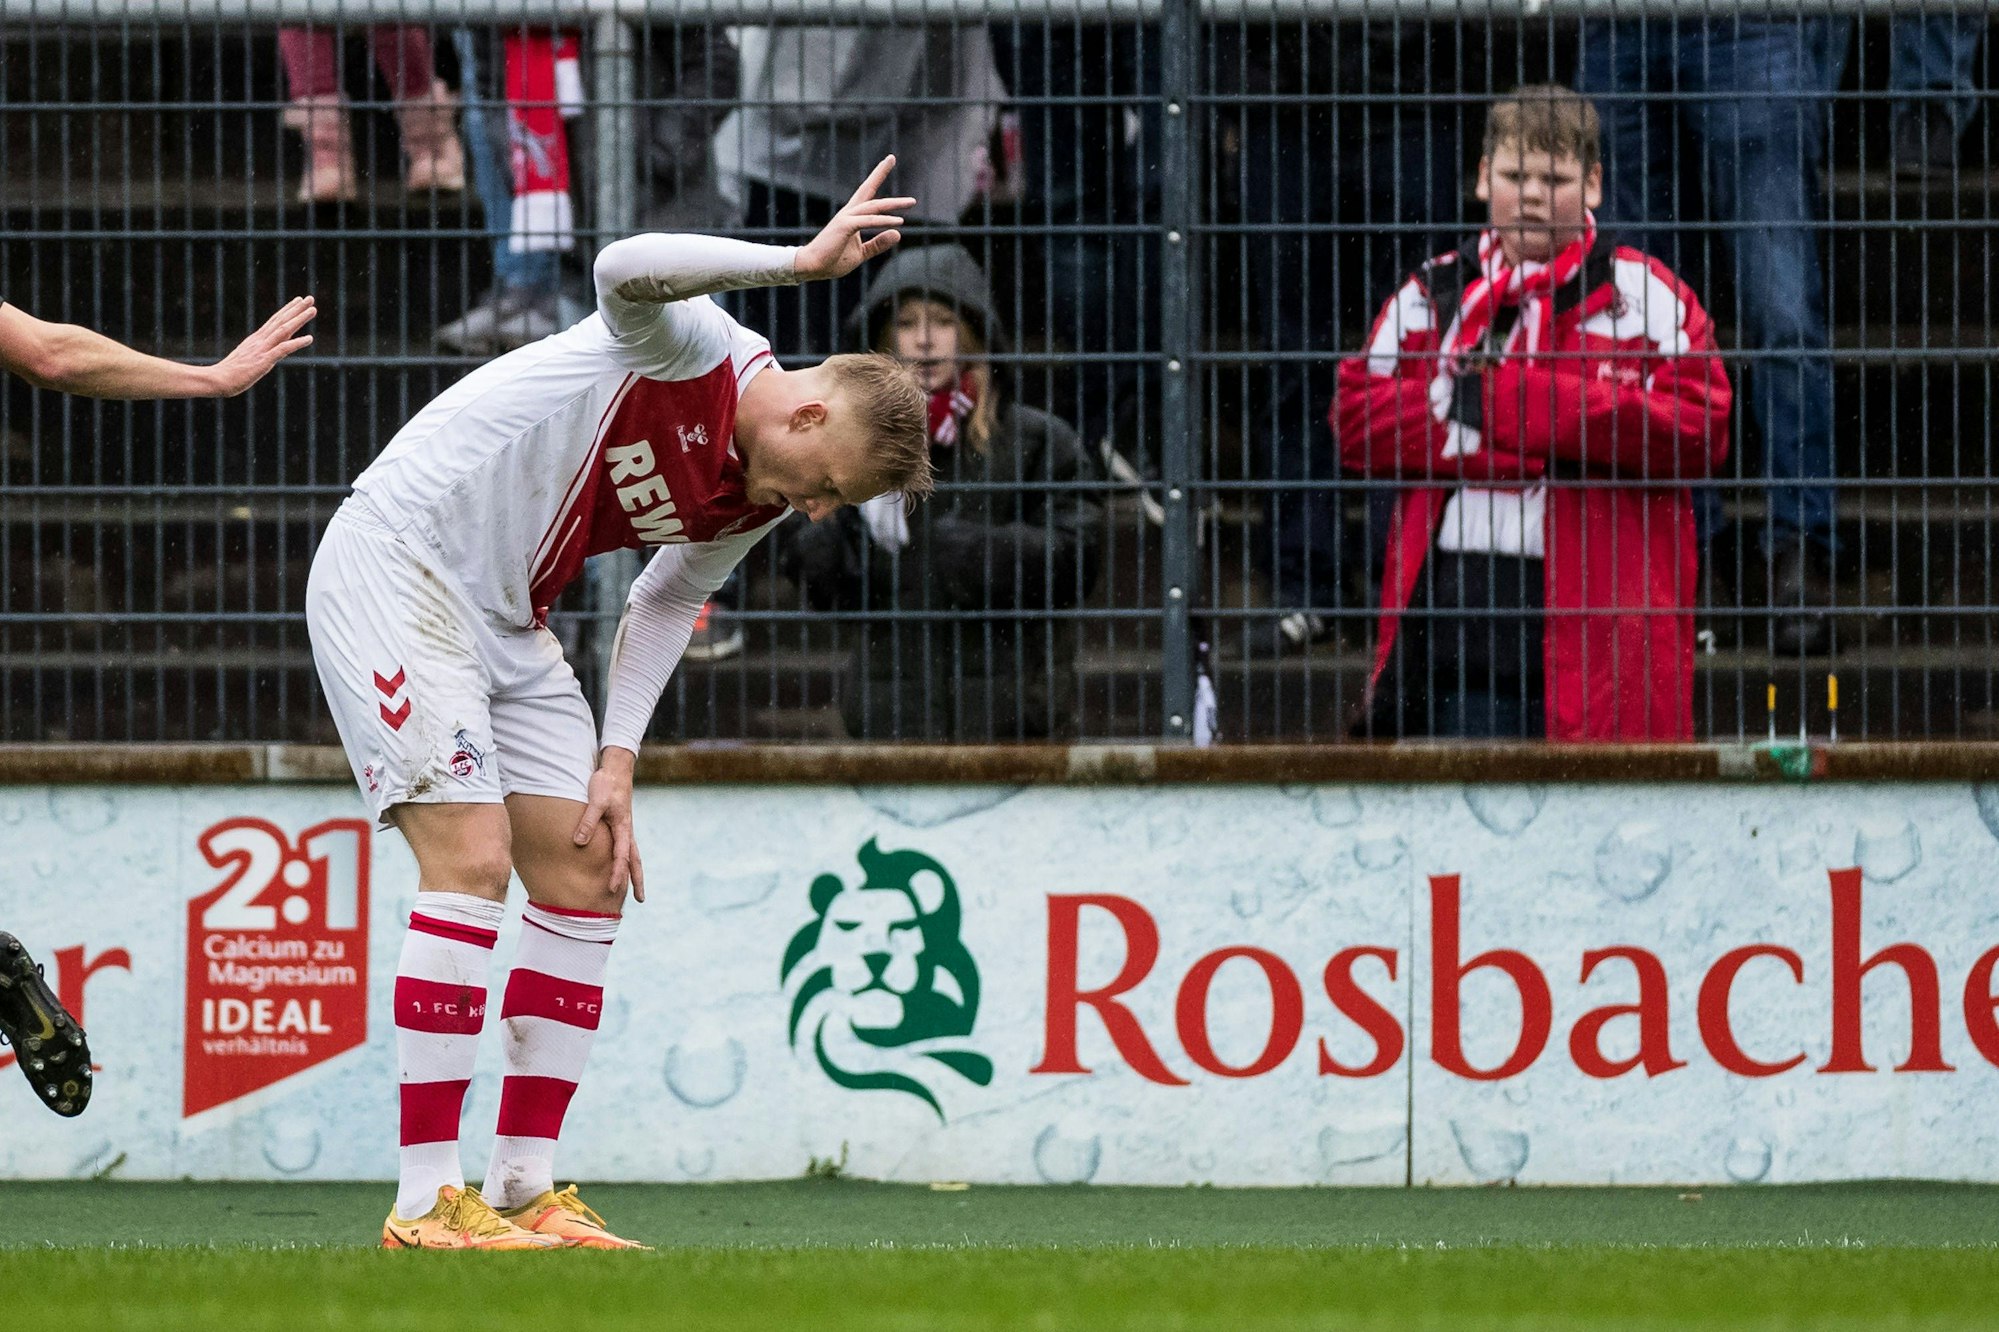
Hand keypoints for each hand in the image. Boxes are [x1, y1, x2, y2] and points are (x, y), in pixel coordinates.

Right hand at [207, 296, 315, 396]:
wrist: (217, 380)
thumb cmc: (231, 373)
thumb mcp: (248, 359)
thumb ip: (260, 354)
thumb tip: (272, 354)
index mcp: (256, 340)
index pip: (274, 321)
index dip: (287, 310)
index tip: (298, 301)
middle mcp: (260, 341)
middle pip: (281, 321)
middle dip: (296, 309)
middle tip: (310, 298)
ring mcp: (262, 349)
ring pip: (283, 330)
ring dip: (299, 319)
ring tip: (313, 309)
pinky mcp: (263, 361)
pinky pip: (283, 349)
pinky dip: (297, 343)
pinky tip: (310, 338)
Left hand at [573, 748, 645, 902]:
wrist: (616, 769)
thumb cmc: (606, 784)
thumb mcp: (595, 802)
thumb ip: (588, 822)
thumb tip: (578, 843)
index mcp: (623, 828)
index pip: (621, 856)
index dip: (618, 873)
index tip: (613, 889)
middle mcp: (627, 831)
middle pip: (636, 861)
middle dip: (638, 880)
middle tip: (641, 900)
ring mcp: (625, 829)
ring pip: (633, 855)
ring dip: (635, 872)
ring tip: (636, 889)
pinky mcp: (620, 825)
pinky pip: (626, 848)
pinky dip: (627, 860)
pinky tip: (622, 866)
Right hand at [793, 156, 914, 281]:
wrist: (812, 267)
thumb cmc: (833, 259)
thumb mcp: (861, 253)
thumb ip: (878, 243)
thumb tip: (898, 233)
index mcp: (853, 216)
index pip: (867, 192)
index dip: (877, 176)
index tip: (888, 160)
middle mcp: (849, 213)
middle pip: (868, 189)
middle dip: (880, 173)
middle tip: (892, 157)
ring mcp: (846, 218)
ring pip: (873, 206)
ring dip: (893, 204)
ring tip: (911, 202)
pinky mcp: (844, 226)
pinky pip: (868, 221)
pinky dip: (883, 221)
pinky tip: (900, 221)